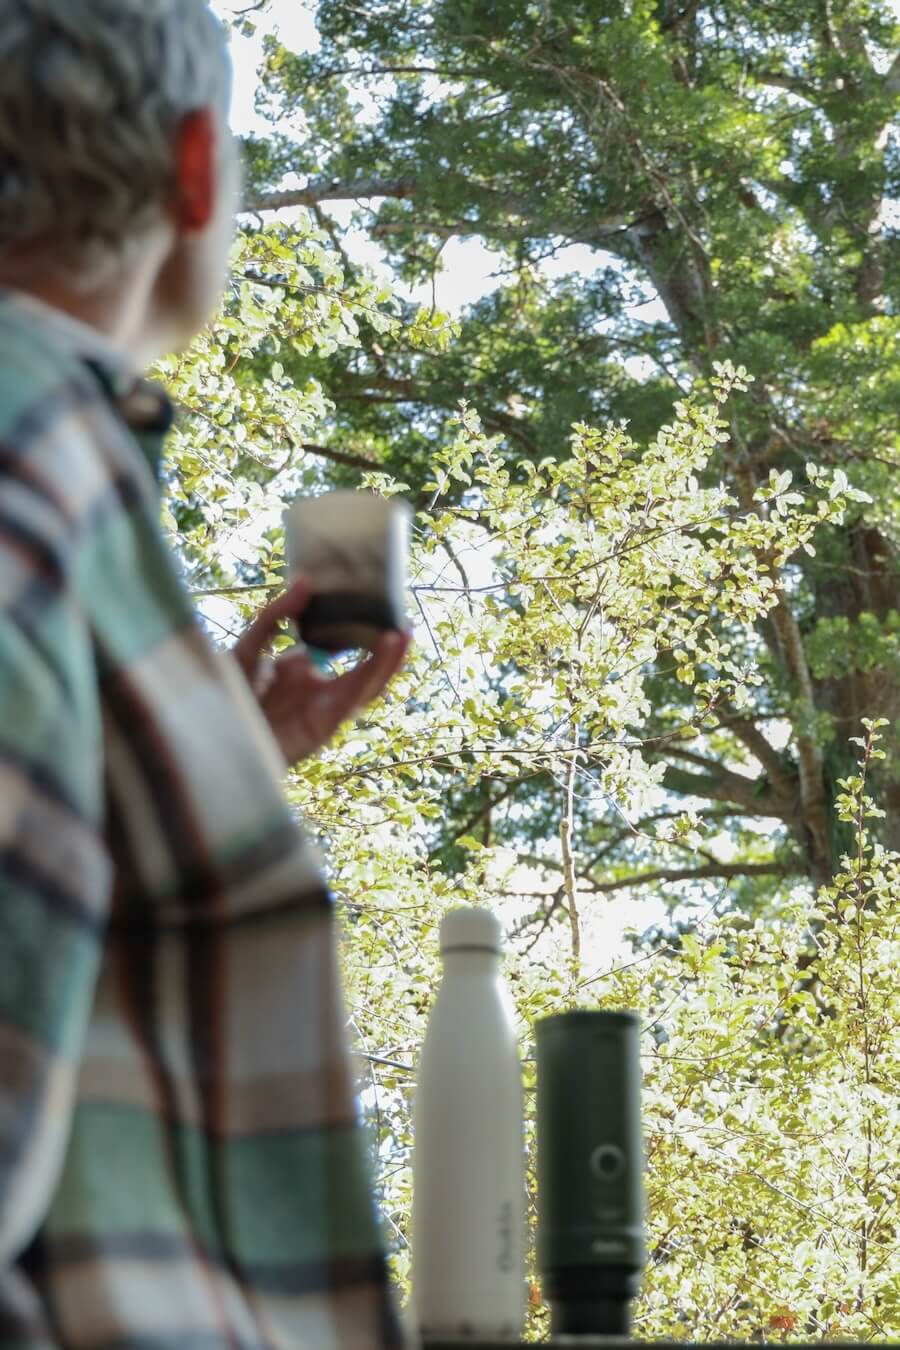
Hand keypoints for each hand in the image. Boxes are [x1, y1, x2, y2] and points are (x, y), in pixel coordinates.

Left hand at [233, 576, 410, 764]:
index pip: (344, 649)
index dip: (366, 633)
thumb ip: (277, 616)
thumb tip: (307, 580)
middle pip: (363, 670)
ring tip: (403, 636)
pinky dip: (365, 683)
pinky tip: (379, 661)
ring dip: (386, 665)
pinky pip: (348, 705)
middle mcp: (317, 691)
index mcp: (303, 669)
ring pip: (364, 688)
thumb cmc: (223, 694)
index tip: (383, 608)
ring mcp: (320, 712)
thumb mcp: (249, 646)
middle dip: (388, 650)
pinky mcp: (319, 731)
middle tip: (405, 622)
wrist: (208, 733)